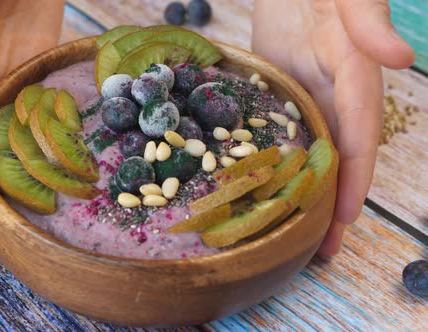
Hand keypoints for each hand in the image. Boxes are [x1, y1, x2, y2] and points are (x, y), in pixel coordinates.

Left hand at [252, 0, 413, 255]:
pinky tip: (265, 188)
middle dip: (331, 203)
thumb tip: (401, 58)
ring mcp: (305, 95)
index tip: (344, 218)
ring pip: (311, 152)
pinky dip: (280, 163)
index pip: (359, 136)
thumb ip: (371, 23)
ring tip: (293, 231)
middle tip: (319, 248)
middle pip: (338, 157)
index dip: (354, 179)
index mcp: (355, 77)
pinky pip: (282, 134)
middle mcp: (334, 94)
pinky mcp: (280, 91)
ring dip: (306, 192)